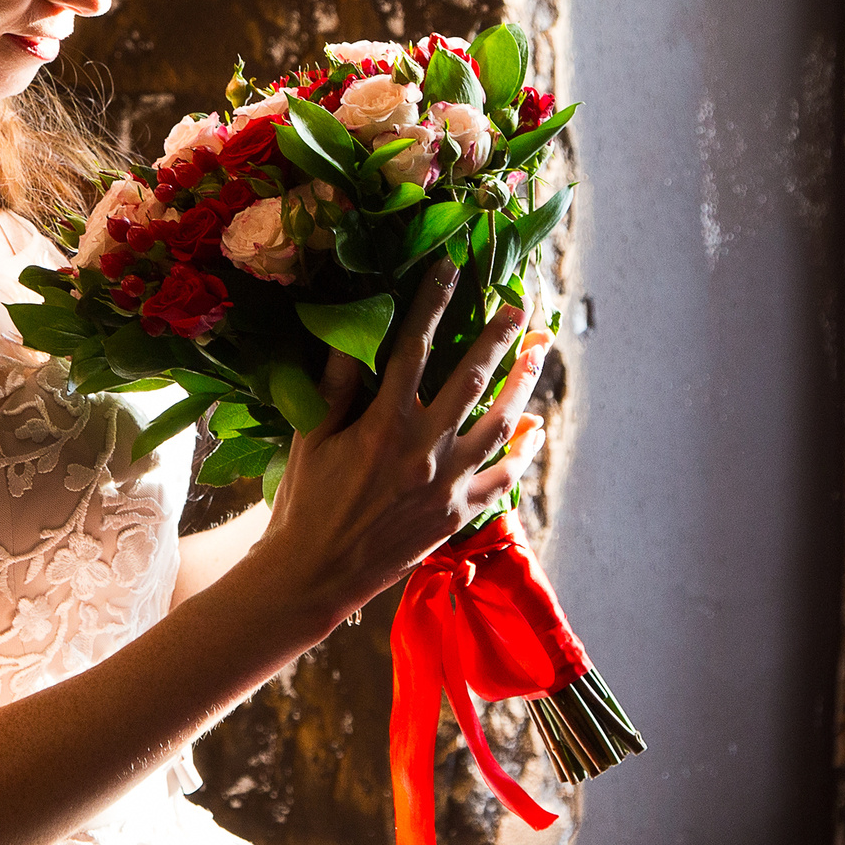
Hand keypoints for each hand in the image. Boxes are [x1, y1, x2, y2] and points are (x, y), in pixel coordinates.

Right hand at [254, 259, 552, 633]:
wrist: (314, 575)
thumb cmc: (303, 502)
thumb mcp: (309, 437)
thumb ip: (334, 385)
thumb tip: (349, 333)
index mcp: (382, 424)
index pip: (413, 348)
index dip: (432, 303)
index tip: (451, 269)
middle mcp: (423, 450)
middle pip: (471, 380)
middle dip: (499, 338)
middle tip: (521, 306)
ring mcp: (446, 485)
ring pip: (500, 424)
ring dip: (523, 386)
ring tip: (540, 354)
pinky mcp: (457, 516)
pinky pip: (503, 479)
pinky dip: (524, 454)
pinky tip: (536, 430)